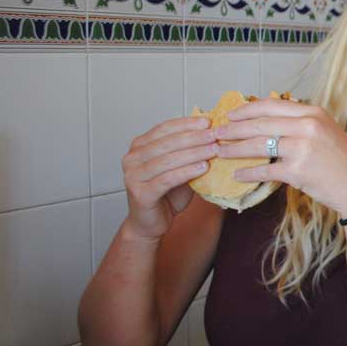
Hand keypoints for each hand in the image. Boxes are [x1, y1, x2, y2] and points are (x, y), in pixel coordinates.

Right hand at [121, 116, 218, 240]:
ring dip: (194, 153)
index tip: (208, 121)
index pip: (164, 129)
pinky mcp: (140, 193)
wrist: (150, 223)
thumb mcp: (179, 167)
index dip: (186, 124)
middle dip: (193, 137)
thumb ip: (188, 151)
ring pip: (167, 160)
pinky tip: (203, 167)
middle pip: (166, 143)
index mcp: (139, 146)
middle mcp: (132, 158)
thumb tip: (212, 132)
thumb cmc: (166, 194)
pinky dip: (186, 172)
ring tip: (214, 149)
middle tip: (214, 134)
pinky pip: (167, 179)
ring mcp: (133, 176)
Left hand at [212, 97, 346, 215]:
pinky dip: (248, 172)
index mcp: (314, 112)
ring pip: (258, 145)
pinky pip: (265, 170)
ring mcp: (303, 148)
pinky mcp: (298, 171)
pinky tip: (237, 174)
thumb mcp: (325, 132)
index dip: (247, 110)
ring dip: (234, 149)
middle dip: (234, 129)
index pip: (271, 106)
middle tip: (216, 133)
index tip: (230, 115)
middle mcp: (308, 126)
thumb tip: (267, 119)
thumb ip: (300, 123)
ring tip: (219, 151)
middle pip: (260, 124)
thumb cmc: (342, 161)